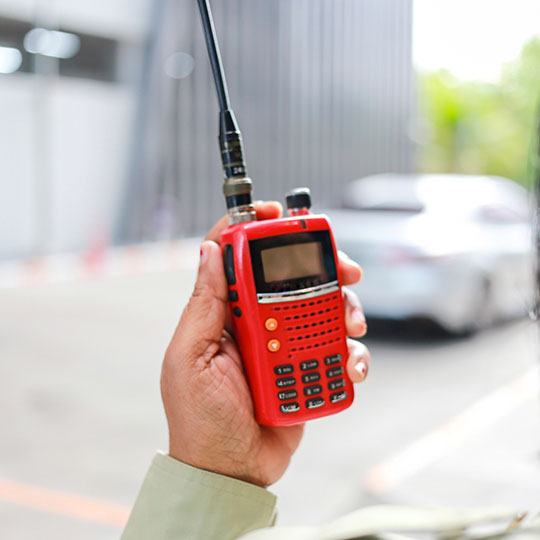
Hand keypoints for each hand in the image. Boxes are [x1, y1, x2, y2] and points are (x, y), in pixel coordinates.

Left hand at [161, 201, 370, 486]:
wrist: (229, 471)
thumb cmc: (200, 419)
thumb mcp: (189, 359)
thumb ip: (204, 305)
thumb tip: (211, 250)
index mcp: (223, 314)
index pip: (238, 259)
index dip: (254, 229)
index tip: (278, 216)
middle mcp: (256, 322)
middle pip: (291, 277)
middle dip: (321, 267)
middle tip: (346, 271)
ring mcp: (283, 345)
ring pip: (321, 309)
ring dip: (344, 310)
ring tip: (353, 326)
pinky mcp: (306, 368)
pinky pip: (334, 349)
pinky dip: (350, 352)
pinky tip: (350, 364)